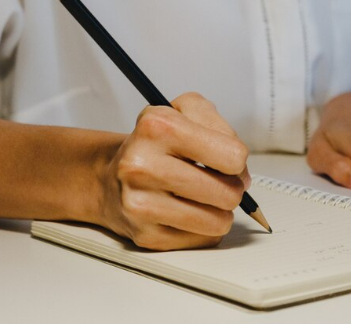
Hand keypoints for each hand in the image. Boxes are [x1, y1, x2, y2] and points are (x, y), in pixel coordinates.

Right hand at [96, 92, 249, 250]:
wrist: (109, 176)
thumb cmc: (156, 144)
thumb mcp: (185, 110)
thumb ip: (222, 128)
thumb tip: (242, 173)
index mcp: (158, 128)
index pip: (233, 156)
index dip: (238, 160)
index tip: (226, 160)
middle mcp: (142, 166)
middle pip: (228, 193)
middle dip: (232, 188)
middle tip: (218, 181)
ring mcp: (140, 204)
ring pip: (218, 222)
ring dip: (220, 211)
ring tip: (204, 197)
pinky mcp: (144, 235)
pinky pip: (202, 239)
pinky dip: (204, 227)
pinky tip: (188, 212)